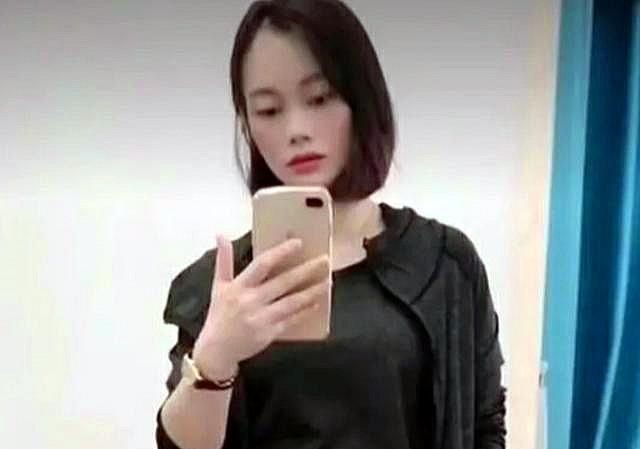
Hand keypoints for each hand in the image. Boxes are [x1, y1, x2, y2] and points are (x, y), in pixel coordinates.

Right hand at [192, 234, 329, 379]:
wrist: (216, 351)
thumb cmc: (219, 315)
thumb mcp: (218, 286)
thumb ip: (223, 260)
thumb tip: (221, 235)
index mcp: (239, 287)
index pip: (262, 264)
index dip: (281, 252)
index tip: (298, 242)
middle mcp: (251, 301)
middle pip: (283, 282)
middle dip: (306, 270)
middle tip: (325, 260)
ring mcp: (262, 318)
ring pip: (292, 302)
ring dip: (312, 291)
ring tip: (328, 281)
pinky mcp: (269, 334)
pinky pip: (292, 320)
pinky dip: (305, 312)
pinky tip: (318, 303)